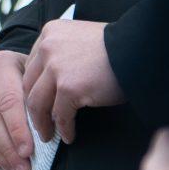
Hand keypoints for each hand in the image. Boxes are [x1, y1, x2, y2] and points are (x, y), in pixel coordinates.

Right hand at [0, 50, 34, 169]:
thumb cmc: (28, 80)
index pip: (8, 101)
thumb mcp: (37, 84)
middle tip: (24, 167)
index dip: (17, 129)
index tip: (28, 152)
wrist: (7, 70)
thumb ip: (37, 104)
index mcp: (1, 63)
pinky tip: (1, 163)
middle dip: (7, 148)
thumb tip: (42, 138)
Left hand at [21, 19, 121, 143]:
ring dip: (42, 123)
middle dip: (32, 109)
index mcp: (49, 33)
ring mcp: (56, 67)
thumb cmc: (116, 47)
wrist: (139, 49)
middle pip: (29, 85)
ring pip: (37, 103)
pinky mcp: (69, 87)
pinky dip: (64, 129)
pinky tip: (69, 136)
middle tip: (39, 125)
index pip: (31, 66)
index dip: (33, 88)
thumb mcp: (80, 39)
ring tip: (49, 135)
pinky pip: (60, 115)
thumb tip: (51, 83)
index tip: (38, 104)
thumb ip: (62, 53)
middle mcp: (47, 47)